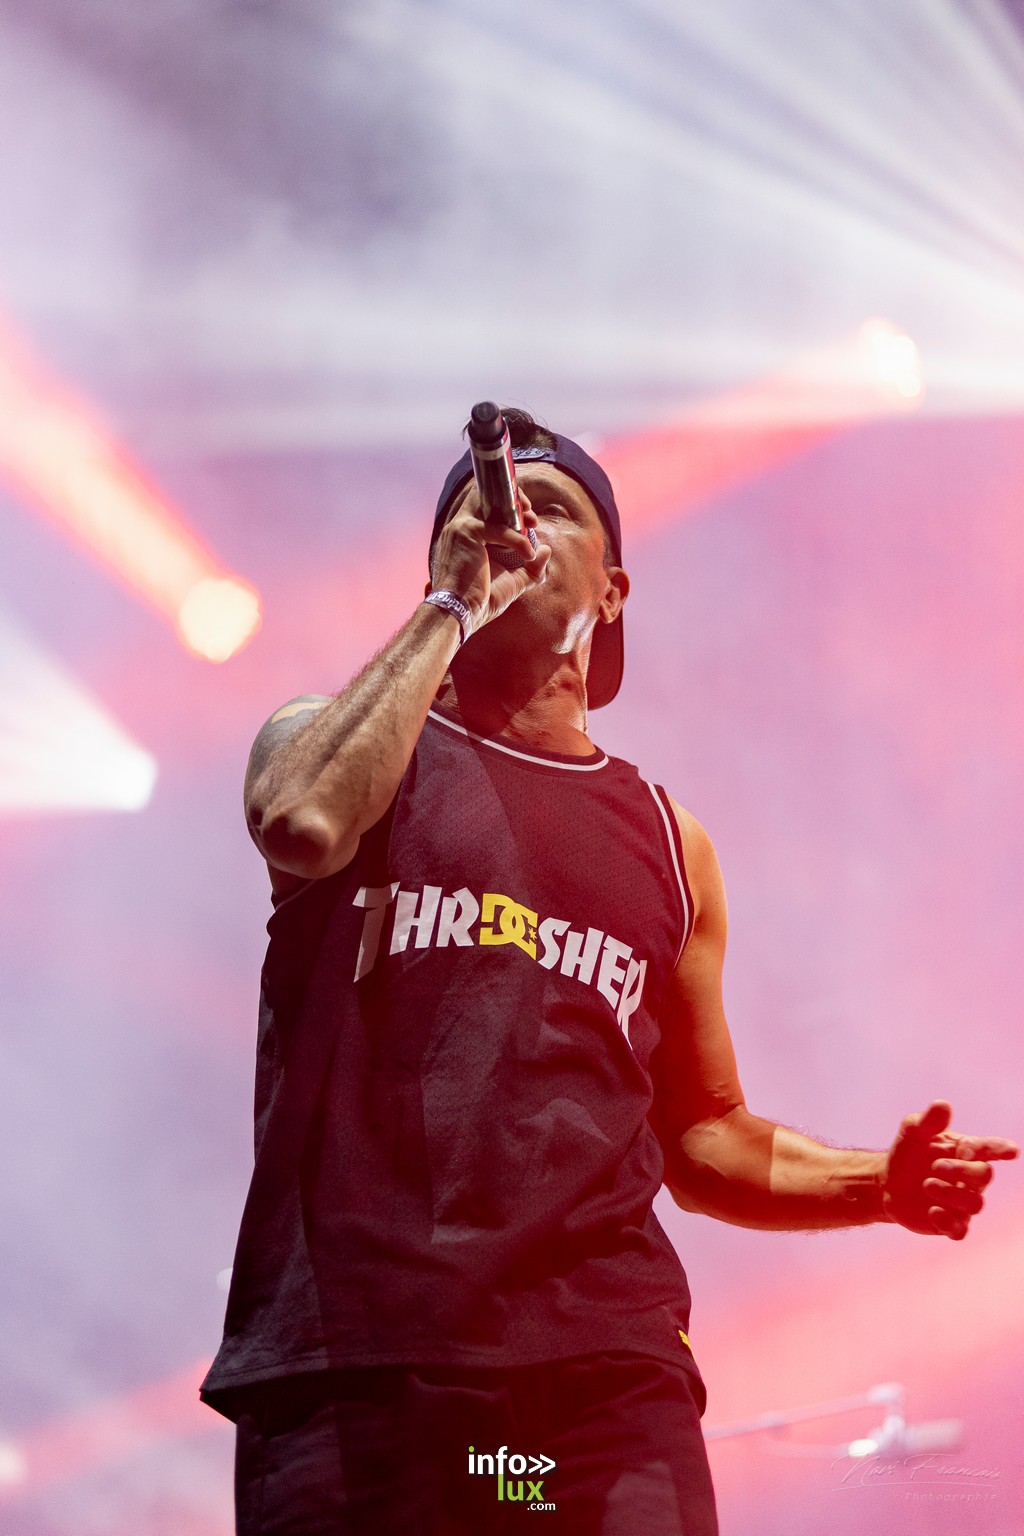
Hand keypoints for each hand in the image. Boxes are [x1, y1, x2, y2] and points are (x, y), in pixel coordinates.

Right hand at [429, 487, 550, 630]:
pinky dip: (518, 540)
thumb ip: (531, 567)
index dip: (509, 504)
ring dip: (516, 509)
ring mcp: (462, 527)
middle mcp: (462, 526)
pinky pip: (499, 529)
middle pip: (486, 493)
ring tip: (533, 523)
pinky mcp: (467, 533)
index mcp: (468, 535)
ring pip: (492, 503)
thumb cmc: (480, 601)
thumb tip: (547, 549)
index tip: (528, 518)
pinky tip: (527, 554)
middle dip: (513, 498)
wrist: (459, 613)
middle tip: (531, 516)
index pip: (485, 504)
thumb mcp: (512, 582)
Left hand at [882, 1100, 1017, 1239]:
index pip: (989, 1148)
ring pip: (975, 1204)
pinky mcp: (950, 1223)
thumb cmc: (907, 1153)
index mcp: (965, 1150)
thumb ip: (927, 1121)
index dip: (1001, 1149)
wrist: (887, 1183)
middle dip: (963, 1171)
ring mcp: (961, 1202)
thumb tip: (942, 1104)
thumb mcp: (912, 1133)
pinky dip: (949, 1223)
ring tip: (927, 1185)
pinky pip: (961, 1230)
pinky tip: (932, 1211)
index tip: (1012, 1150)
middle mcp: (969, 1177)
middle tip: (936, 1166)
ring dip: (952, 1194)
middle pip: (984, 1175)